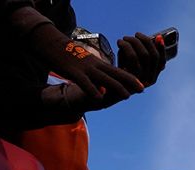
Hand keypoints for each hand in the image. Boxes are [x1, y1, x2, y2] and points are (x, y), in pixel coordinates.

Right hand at [25, 22, 144, 102]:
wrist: (52, 46)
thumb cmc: (69, 56)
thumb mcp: (86, 62)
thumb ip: (96, 71)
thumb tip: (104, 82)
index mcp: (98, 63)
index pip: (118, 70)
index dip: (130, 78)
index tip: (142, 85)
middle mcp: (95, 65)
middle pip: (115, 73)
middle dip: (130, 82)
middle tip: (143, 89)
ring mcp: (85, 68)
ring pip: (104, 78)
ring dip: (117, 87)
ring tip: (127, 96)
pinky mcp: (74, 72)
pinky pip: (85, 83)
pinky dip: (93, 90)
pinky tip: (100, 98)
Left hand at [117, 32, 167, 86]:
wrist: (105, 90)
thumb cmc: (117, 74)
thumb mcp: (130, 64)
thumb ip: (138, 55)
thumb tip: (148, 39)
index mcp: (152, 78)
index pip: (161, 62)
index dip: (161, 48)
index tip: (159, 36)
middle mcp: (149, 80)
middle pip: (153, 55)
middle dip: (145, 40)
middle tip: (136, 34)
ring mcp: (141, 79)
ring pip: (144, 54)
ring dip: (134, 41)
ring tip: (125, 38)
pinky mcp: (130, 77)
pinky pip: (132, 56)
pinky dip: (126, 45)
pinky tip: (120, 42)